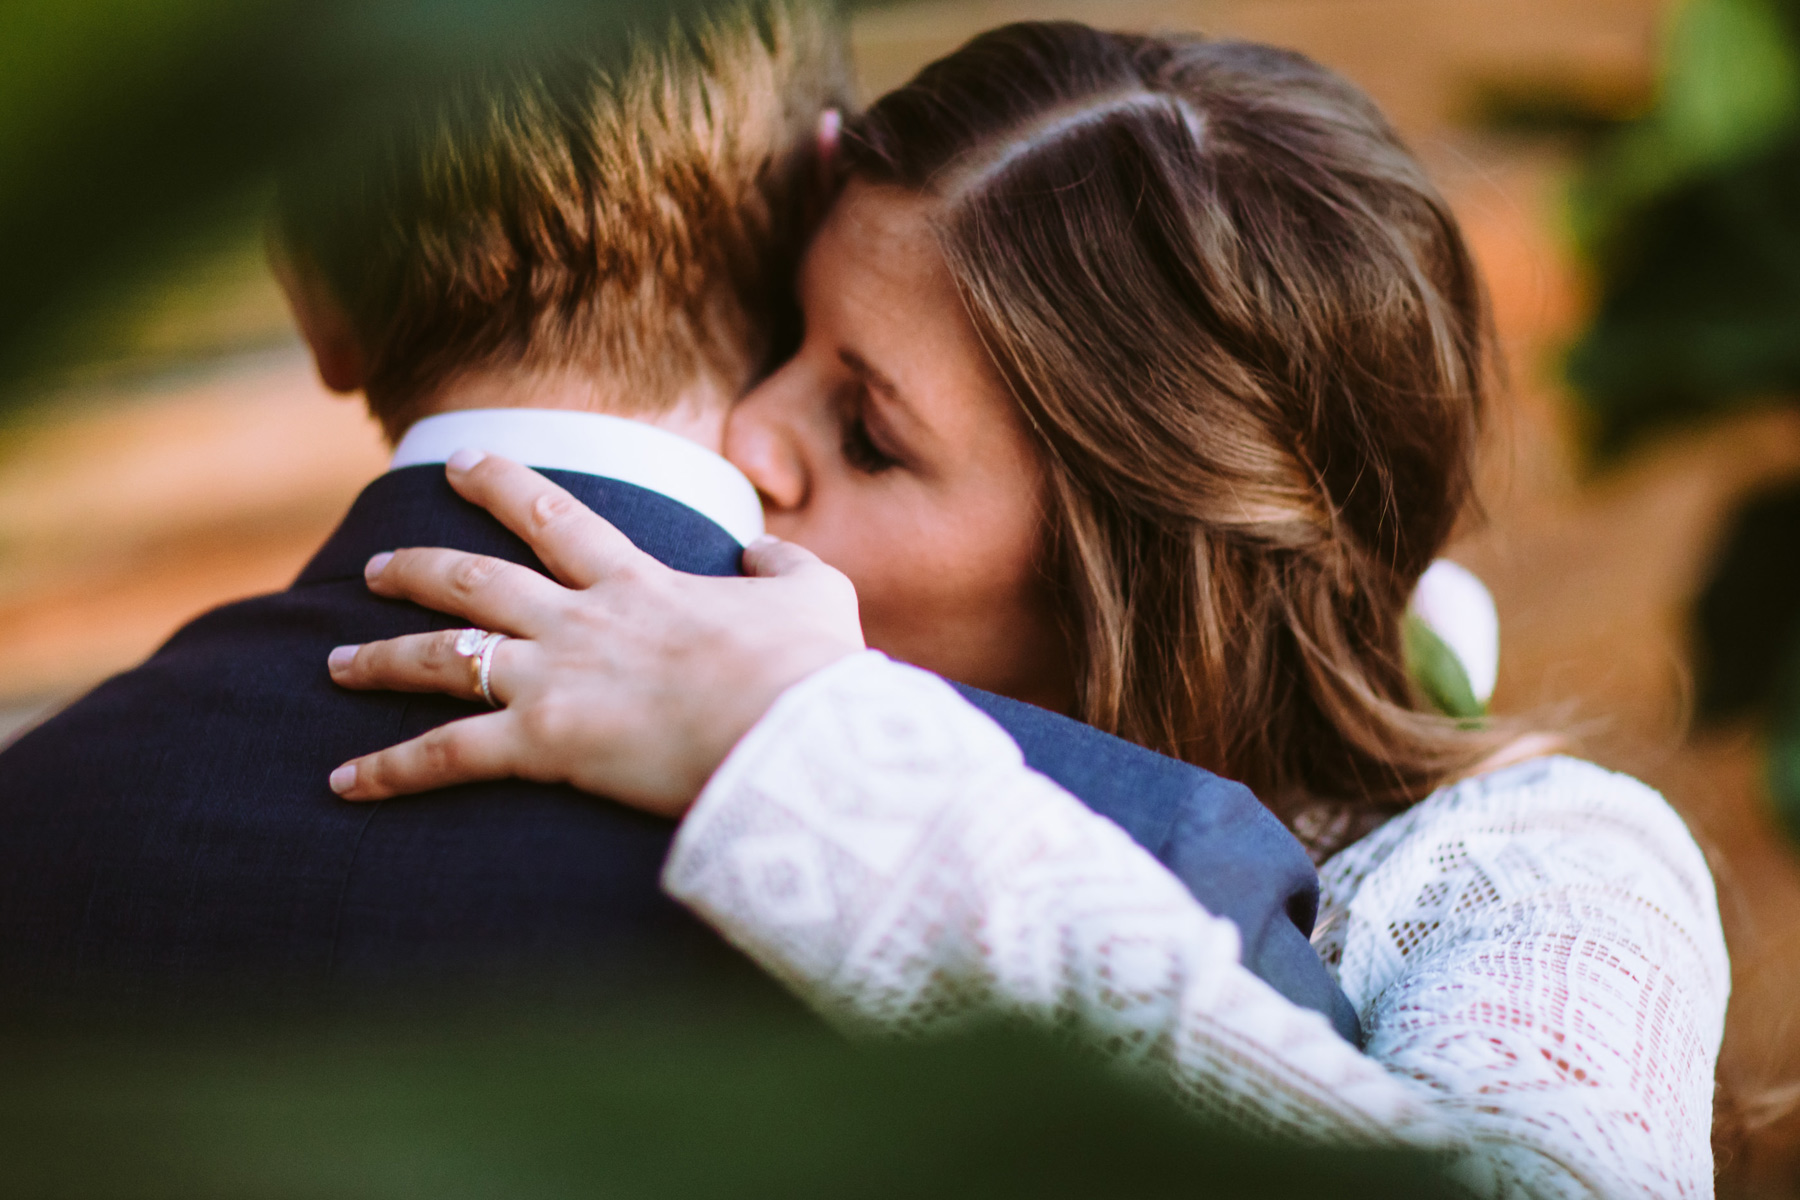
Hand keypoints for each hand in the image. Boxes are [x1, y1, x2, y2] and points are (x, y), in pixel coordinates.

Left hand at [325, 452, 863, 815]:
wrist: (792, 729)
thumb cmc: (810, 668)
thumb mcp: (817, 592)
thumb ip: (784, 562)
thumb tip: (762, 549)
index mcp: (638, 581)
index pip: (555, 517)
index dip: (503, 484)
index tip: (463, 462)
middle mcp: (579, 620)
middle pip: (473, 580)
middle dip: (416, 566)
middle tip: (375, 564)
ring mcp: (554, 678)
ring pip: (441, 657)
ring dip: (379, 657)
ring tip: (333, 661)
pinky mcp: (544, 742)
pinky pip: (447, 755)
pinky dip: (389, 770)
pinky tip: (341, 782)